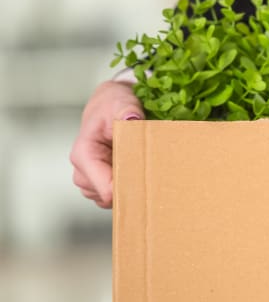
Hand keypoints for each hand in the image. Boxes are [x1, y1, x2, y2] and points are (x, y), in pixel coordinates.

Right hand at [70, 80, 144, 207]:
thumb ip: (126, 110)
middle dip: (133, 188)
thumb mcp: (120, 101)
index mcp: (84, 155)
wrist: (109, 105)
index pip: (106, 188)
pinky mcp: (100, 183)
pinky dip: (129, 186)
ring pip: (114, 199)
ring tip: (144, 166)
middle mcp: (82, 171)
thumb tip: (132, 118)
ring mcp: (90, 180)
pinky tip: (139, 169)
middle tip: (153, 172)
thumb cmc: (112, 104)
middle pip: (110, 197)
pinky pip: (117, 195)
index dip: (130, 188)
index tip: (150, 181)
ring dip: (131, 187)